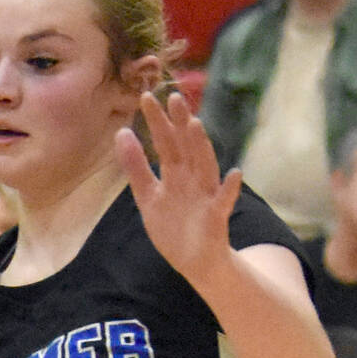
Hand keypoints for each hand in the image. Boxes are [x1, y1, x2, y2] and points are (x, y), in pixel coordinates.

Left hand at [118, 89, 239, 290]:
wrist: (196, 262)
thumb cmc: (173, 227)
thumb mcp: (148, 196)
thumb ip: (136, 167)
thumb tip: (121, 133)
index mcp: (175, 174)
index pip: (165, 143)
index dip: (156, 122)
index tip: (145, 97)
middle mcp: (191, 179)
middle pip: (184, 148)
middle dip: (179, 124)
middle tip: (172, 96)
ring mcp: (205, 196)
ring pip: (204, 166)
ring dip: (201, 146)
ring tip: (195, 124)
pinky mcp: (216, 217)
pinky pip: (225, 201)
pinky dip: (230, 188)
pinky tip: (234, 174)